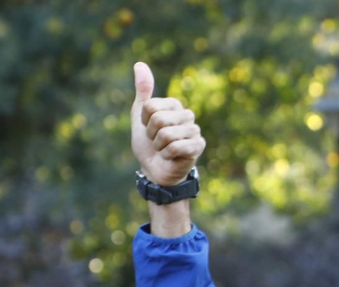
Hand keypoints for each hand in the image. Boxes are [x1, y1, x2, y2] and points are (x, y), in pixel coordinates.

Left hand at [131, 62, 204, 186]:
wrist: (156, 170)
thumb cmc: (148, 144)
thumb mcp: (140, 116)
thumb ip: (143, 91)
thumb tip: (139, 64)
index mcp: (174, 104)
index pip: (150, 107)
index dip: (145, 121)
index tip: (149, 129)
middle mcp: (187, 115)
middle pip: (158, 119)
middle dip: (152, 135)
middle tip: (157, 142)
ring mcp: (194, 131)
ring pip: (166, 135)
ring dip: (159, 147)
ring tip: (164, 150)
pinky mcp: (198, 146)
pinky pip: (175, 147)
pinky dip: (167, 155)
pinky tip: (171, 157)